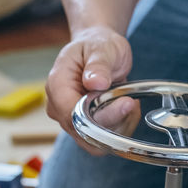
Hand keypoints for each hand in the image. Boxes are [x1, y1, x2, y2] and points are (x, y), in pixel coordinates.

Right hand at [46, 25, 137, 151]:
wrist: (98, 50)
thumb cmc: (96, 45)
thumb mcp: (101, 48)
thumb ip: (98, 65)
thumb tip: (95, 82)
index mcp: (57, 85)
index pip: (73, 114)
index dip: (102, 115)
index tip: (126, 102)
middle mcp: (59, 107)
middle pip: (84, 133)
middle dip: (113, 121)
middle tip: (130, 101)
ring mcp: (71, 120)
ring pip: (95, 141)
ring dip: (120, 124)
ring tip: (129, 100)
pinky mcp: (84, 127)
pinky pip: (103, 140)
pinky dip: (121, 126)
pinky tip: (127, 108)